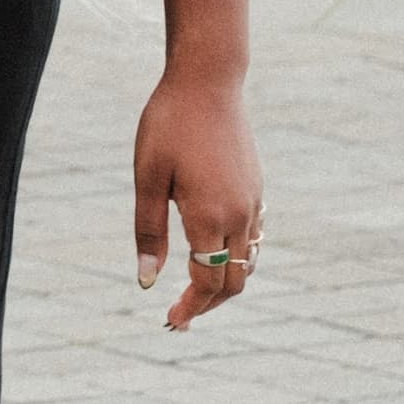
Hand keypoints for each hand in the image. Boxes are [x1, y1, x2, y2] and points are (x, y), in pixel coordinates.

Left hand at [133, 68, 261, 331]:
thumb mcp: (148, 177)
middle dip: (208, 304)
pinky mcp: (256, 189)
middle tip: (179, 318)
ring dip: (223, 282)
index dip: (190, 306)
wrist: (208, 82)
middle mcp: (240, 216)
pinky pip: (252, 237)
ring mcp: (253, 202)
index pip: (207, 282)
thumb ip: (148, 231)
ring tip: (193, 293)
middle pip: (233, 281)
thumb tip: (147, 280)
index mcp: (210, 217)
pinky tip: (211, 255)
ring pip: (247, 262)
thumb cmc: (168, 126)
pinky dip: (235, 257)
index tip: (169, 321)